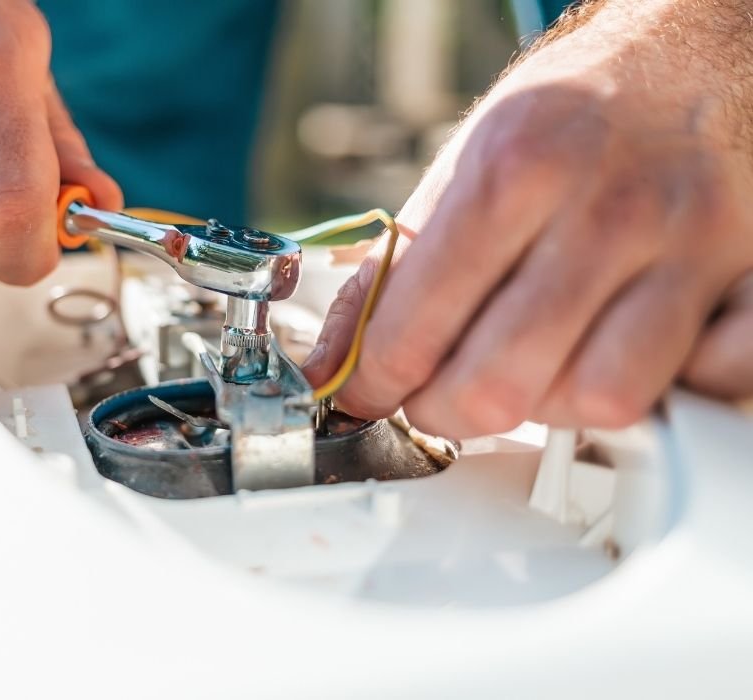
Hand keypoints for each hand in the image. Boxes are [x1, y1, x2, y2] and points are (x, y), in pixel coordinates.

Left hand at [303, 0, 752, 437]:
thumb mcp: (464, 164)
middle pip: (500, 385)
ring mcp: (692, 246)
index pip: (414, 330)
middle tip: (442, 394)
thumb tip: (332, 360)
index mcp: (515, 173)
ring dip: (551, 410)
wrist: (695, 49)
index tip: (370, 392)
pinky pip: (712, 385)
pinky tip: (627, 357)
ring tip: (535, 372)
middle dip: (448, 411)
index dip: (375, 383)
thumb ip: (393, 269)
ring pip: (601, 399)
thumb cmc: (573, 113)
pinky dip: (665, 394)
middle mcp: (606, 210)